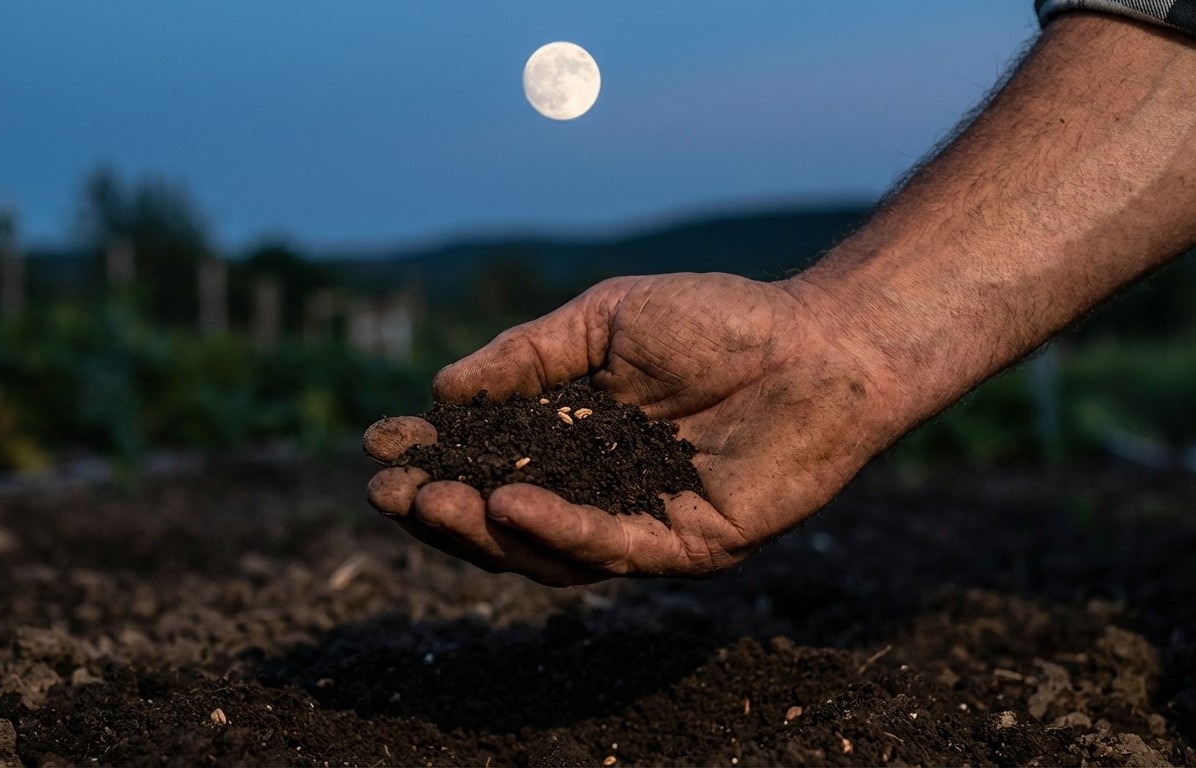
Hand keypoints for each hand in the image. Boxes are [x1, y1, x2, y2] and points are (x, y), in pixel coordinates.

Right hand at [364, 272, 902, 585]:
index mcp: (577, 437)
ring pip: (544, 549)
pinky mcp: (683, 544)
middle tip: (389, 494)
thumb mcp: (605, 322)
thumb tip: (443, 390)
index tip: (377, 446)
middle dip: (441, 509)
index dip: (434, 458)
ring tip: (434, 502)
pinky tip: (508, 503)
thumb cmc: (720, 321)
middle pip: (503, 517)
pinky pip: (608, 548)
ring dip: (483, 530)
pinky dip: (555, 530)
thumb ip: (528, 358)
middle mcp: (600, 488)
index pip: (488, 459)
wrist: (818, 342)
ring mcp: (640, 522)